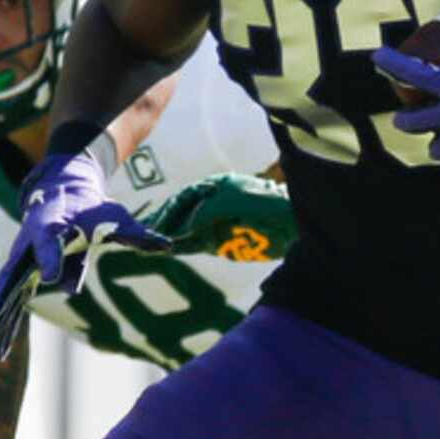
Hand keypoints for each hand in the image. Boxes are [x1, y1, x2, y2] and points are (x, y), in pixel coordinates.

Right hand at [0, 148, 169, 358]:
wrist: (63, 196)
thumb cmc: (91, 208)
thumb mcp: (115, 217)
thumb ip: (136, 233)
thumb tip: (166, 246)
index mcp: (51, 226)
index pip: (48, 242)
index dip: (50, 258)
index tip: (52, 277)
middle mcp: (29, 246)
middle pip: (12, 274)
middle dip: (3, 298)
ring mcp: (22, 263)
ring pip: (5, 295)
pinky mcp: (22, 276)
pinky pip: (10, 304)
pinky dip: (3, 325)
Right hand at [144, 172, 297, 262]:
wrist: (295, 224)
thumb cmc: (267, 205)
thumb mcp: (233, 202)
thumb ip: (205, 213)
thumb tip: (181, 229)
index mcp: (217, 187)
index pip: (185, 197)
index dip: (169, 211)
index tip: (155, 224)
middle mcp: (214, 203)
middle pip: (182, 214)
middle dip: (164, 224)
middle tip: (144, 237)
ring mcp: (218, 222)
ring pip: (186, 231)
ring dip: (169, 238)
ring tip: (149, 247)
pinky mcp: (223, 241)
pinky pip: (197, 244)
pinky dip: (183, 247)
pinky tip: (168, 251)